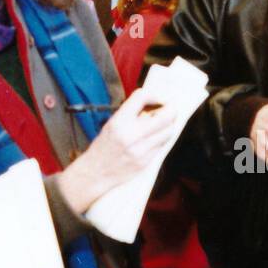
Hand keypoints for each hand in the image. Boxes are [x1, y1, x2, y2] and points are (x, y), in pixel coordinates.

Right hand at [57, 89, 176, 212]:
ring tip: (162, 124)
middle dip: (171, 109)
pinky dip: (161, 139)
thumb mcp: (112, 123)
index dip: (154, 95)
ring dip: (168, 125)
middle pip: (165, 116)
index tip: (158, 99)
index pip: (142, 97)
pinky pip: (162, 146)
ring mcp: (140, 150)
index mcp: (119, 121)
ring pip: (168, 131)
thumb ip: (132, 114)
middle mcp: (131, 134)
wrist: (96, 172)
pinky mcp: (146, 162)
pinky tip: (155, 138)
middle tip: (170, 108)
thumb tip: (155, 104)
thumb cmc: (104, 145)